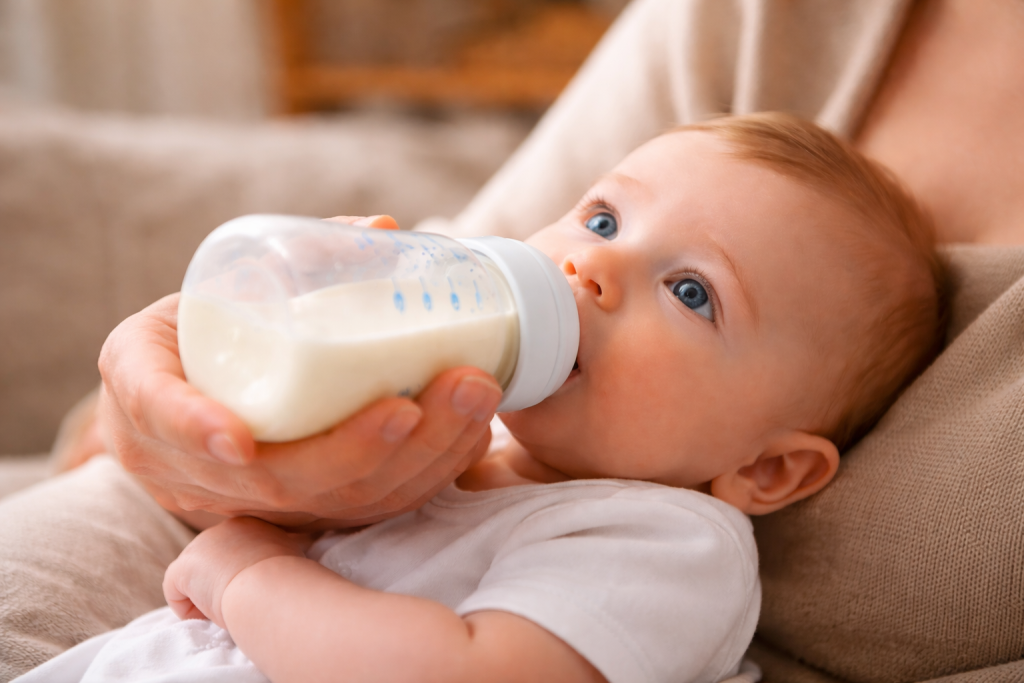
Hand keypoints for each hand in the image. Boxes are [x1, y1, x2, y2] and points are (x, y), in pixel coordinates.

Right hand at [97, 214, 501, 529]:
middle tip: (431, 392)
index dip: (195, 430)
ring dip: (417, 458)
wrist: (181, 400)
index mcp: (146, 401)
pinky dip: (426, 475)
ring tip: (476, 396)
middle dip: (361, 446)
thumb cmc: (198, 334)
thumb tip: (384, 228)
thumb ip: (288, 257)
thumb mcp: (209, 289)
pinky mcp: (305, 515)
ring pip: (334, 504)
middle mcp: (193, 469)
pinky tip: (473, 434)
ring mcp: (254, 504)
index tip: (240, 439)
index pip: (160, 417)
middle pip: (278, 481)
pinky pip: (366, 512)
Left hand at [163, 517, 309, 627]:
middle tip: (241, 601)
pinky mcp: (182, 567)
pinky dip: (190, 610)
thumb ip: (279, 552)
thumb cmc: (288, 579)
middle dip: (220, 583)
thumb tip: (288, 559)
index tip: (255, 590)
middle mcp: (222, 528)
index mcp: (250, 524)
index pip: (234, 551)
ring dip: (206, 596)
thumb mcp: (292, 555)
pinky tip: (211, 613)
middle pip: (211, 562)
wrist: (271, 585)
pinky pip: (176, 593)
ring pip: (194, 578)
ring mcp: (200, 545)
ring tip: (229, 607)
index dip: (241, 575)